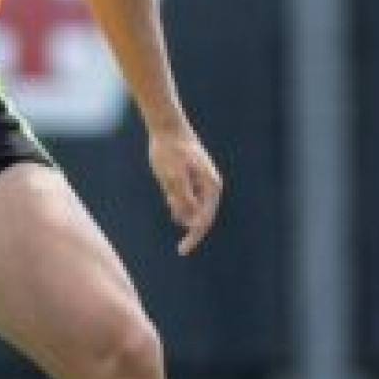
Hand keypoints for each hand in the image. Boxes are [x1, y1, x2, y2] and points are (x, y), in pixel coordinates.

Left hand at [148, 125, 220, 255]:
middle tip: (169, 192)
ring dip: (175, 203)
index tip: (182, 251)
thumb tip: (192, 220)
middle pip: (197, 216)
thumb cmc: (171, 150)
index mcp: (211, 187)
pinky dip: (173, 197)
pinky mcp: (190, 180)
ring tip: (168, 177)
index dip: (194, 237)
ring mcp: (200, 184)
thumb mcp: (173, 175)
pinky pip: (182, 198)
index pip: (204, 221)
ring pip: (187, 207)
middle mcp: (209, 188)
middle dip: (182, 214)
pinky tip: (167, 180)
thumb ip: (183, 197)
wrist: (167, 128)